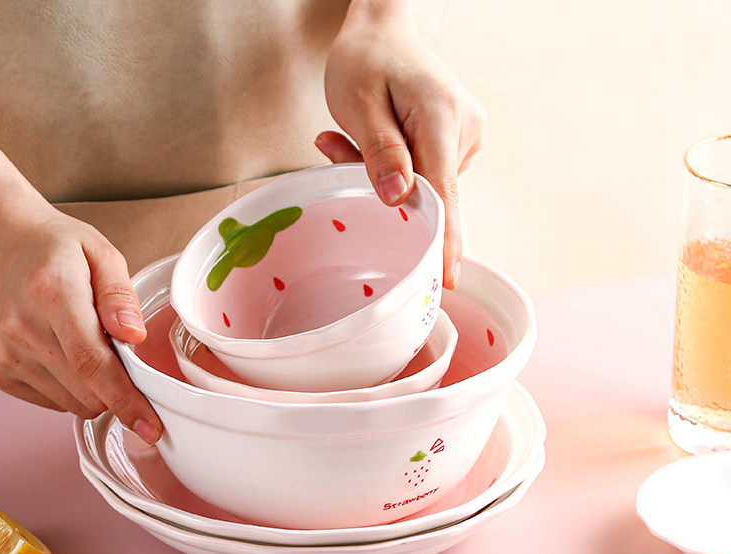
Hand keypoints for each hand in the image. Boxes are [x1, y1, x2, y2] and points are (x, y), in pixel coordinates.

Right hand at [0, 207, 161, 442]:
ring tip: (84, 344)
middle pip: (87, 392)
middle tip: (121, 355)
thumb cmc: (52, 247)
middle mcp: (20, 329)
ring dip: (94, 389)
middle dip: (119, 389)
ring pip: (72, 404)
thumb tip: (135, 336)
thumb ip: (121, 296)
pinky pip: (52, 402)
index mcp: (51, 294)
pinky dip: (70, 388)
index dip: (126, 400)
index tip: (150, 426)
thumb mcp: (100, 253)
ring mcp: (3, 354)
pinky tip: (62, 352)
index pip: (94, 364)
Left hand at [317, 0, 485, 289]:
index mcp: (441, 116)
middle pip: (428, 192)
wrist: (387, 28)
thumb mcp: (358, 102)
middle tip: (336, 148)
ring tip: (353, 136)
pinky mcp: (457, 144)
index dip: (444, 240)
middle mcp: (464, 129)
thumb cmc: (367, 57)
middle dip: (383, 188)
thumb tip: (399, 201)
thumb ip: (379, 153)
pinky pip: (426, 175)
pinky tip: (378, 142)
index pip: (443, 193)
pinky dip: (397, 169)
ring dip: (386, 177)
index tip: (446, 277)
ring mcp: (465, 137)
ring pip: (424, 186)